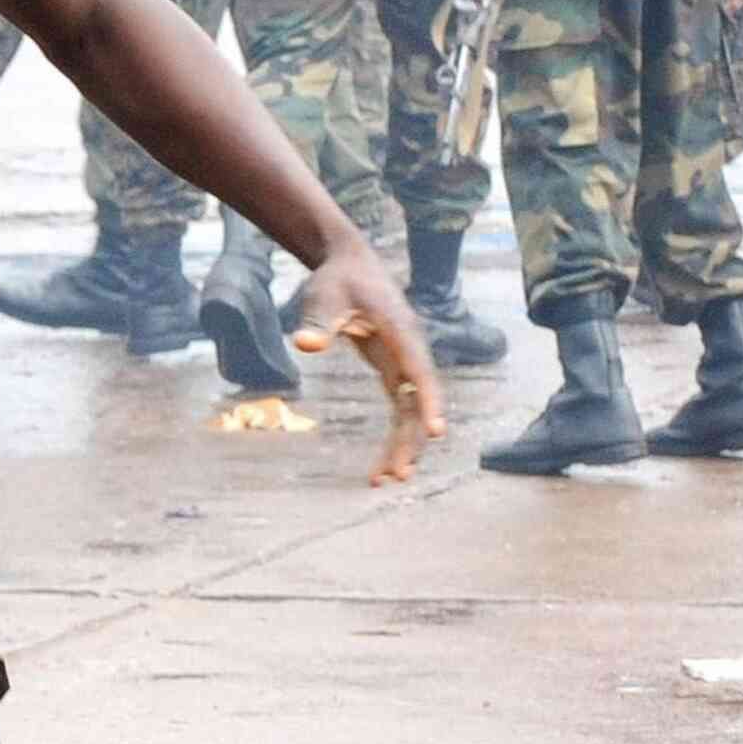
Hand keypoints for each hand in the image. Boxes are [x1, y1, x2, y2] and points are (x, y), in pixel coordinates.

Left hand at [286, 242, 446, 485]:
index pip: (419, 370)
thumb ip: (318, 321)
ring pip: (411, 409)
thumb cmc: (337, 279)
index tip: (436, 430)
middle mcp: (410, 349)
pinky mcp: (394, 368)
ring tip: (386, 479)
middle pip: (418, 399)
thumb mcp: (324, 296)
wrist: (348, 264)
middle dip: (411, 438)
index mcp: (401, 330)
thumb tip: (306, 344)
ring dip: (404, 444)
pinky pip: (401, 407)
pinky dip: (395, 434)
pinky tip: (382, 463)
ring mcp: (404, 360)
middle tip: (397, 474)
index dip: (429, 401)